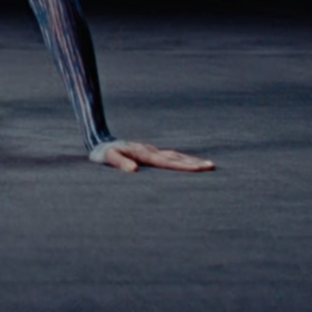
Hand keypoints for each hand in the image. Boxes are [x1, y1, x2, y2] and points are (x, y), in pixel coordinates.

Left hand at [93, 140, 214, 172]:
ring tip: (207, 164)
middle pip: (177, 157)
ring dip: (190, 160)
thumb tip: (134, 170)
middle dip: (195, 163)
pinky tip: (186, 161)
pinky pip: (169, 156)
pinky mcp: (148, 152)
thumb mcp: (108, 158)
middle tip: (213, 166)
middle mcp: (151, 152)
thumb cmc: (103, 153)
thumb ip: (120, 163)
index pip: (170, 162)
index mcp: (146, 155)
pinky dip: (181, 158)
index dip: (186, 166)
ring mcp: (151, 151)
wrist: (99, 141)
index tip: (202, 168)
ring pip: (175, 155)